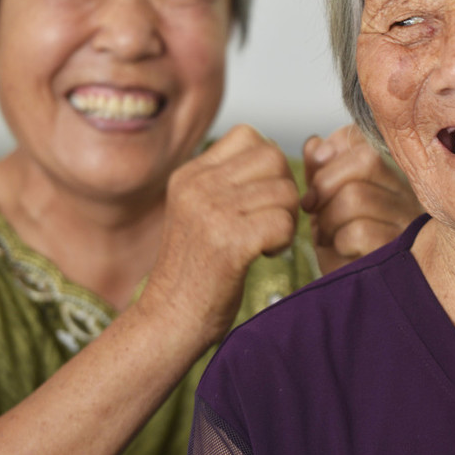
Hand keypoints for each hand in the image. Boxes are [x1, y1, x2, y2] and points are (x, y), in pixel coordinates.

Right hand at [144, 125, 298, 344]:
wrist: (169, 319)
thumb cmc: (193, 271)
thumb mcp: (198, 211)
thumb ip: (225, 183)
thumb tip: (273, 158)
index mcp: (189, 175)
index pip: (248, 135)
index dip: (268, 164)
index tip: (260, 197)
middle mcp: (198, 187)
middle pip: (272, 156)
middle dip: (284, 188)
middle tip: (270, 218)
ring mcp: (212, 213)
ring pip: (284, 189)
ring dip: (286, 218)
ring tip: (265, 240)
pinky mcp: (230, 242)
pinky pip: (283, 221)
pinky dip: (284, 240)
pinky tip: (265, 254)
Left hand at [301, 124, 422, 274]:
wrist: (353, 300)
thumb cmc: (342, 251)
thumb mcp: (327, 206)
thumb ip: (321, 172)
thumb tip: (316, 144)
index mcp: (391, 178)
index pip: (369, 141)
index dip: (334, 153)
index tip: (315, 176)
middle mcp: (408, 195)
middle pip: (365, 161)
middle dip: (325, 185)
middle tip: (312, 209)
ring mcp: (408, 224)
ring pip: (357, 196)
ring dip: (327, 219)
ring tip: (326, 236)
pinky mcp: (399, 253)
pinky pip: (360, 231)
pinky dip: (338, 241)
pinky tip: (340, 252)